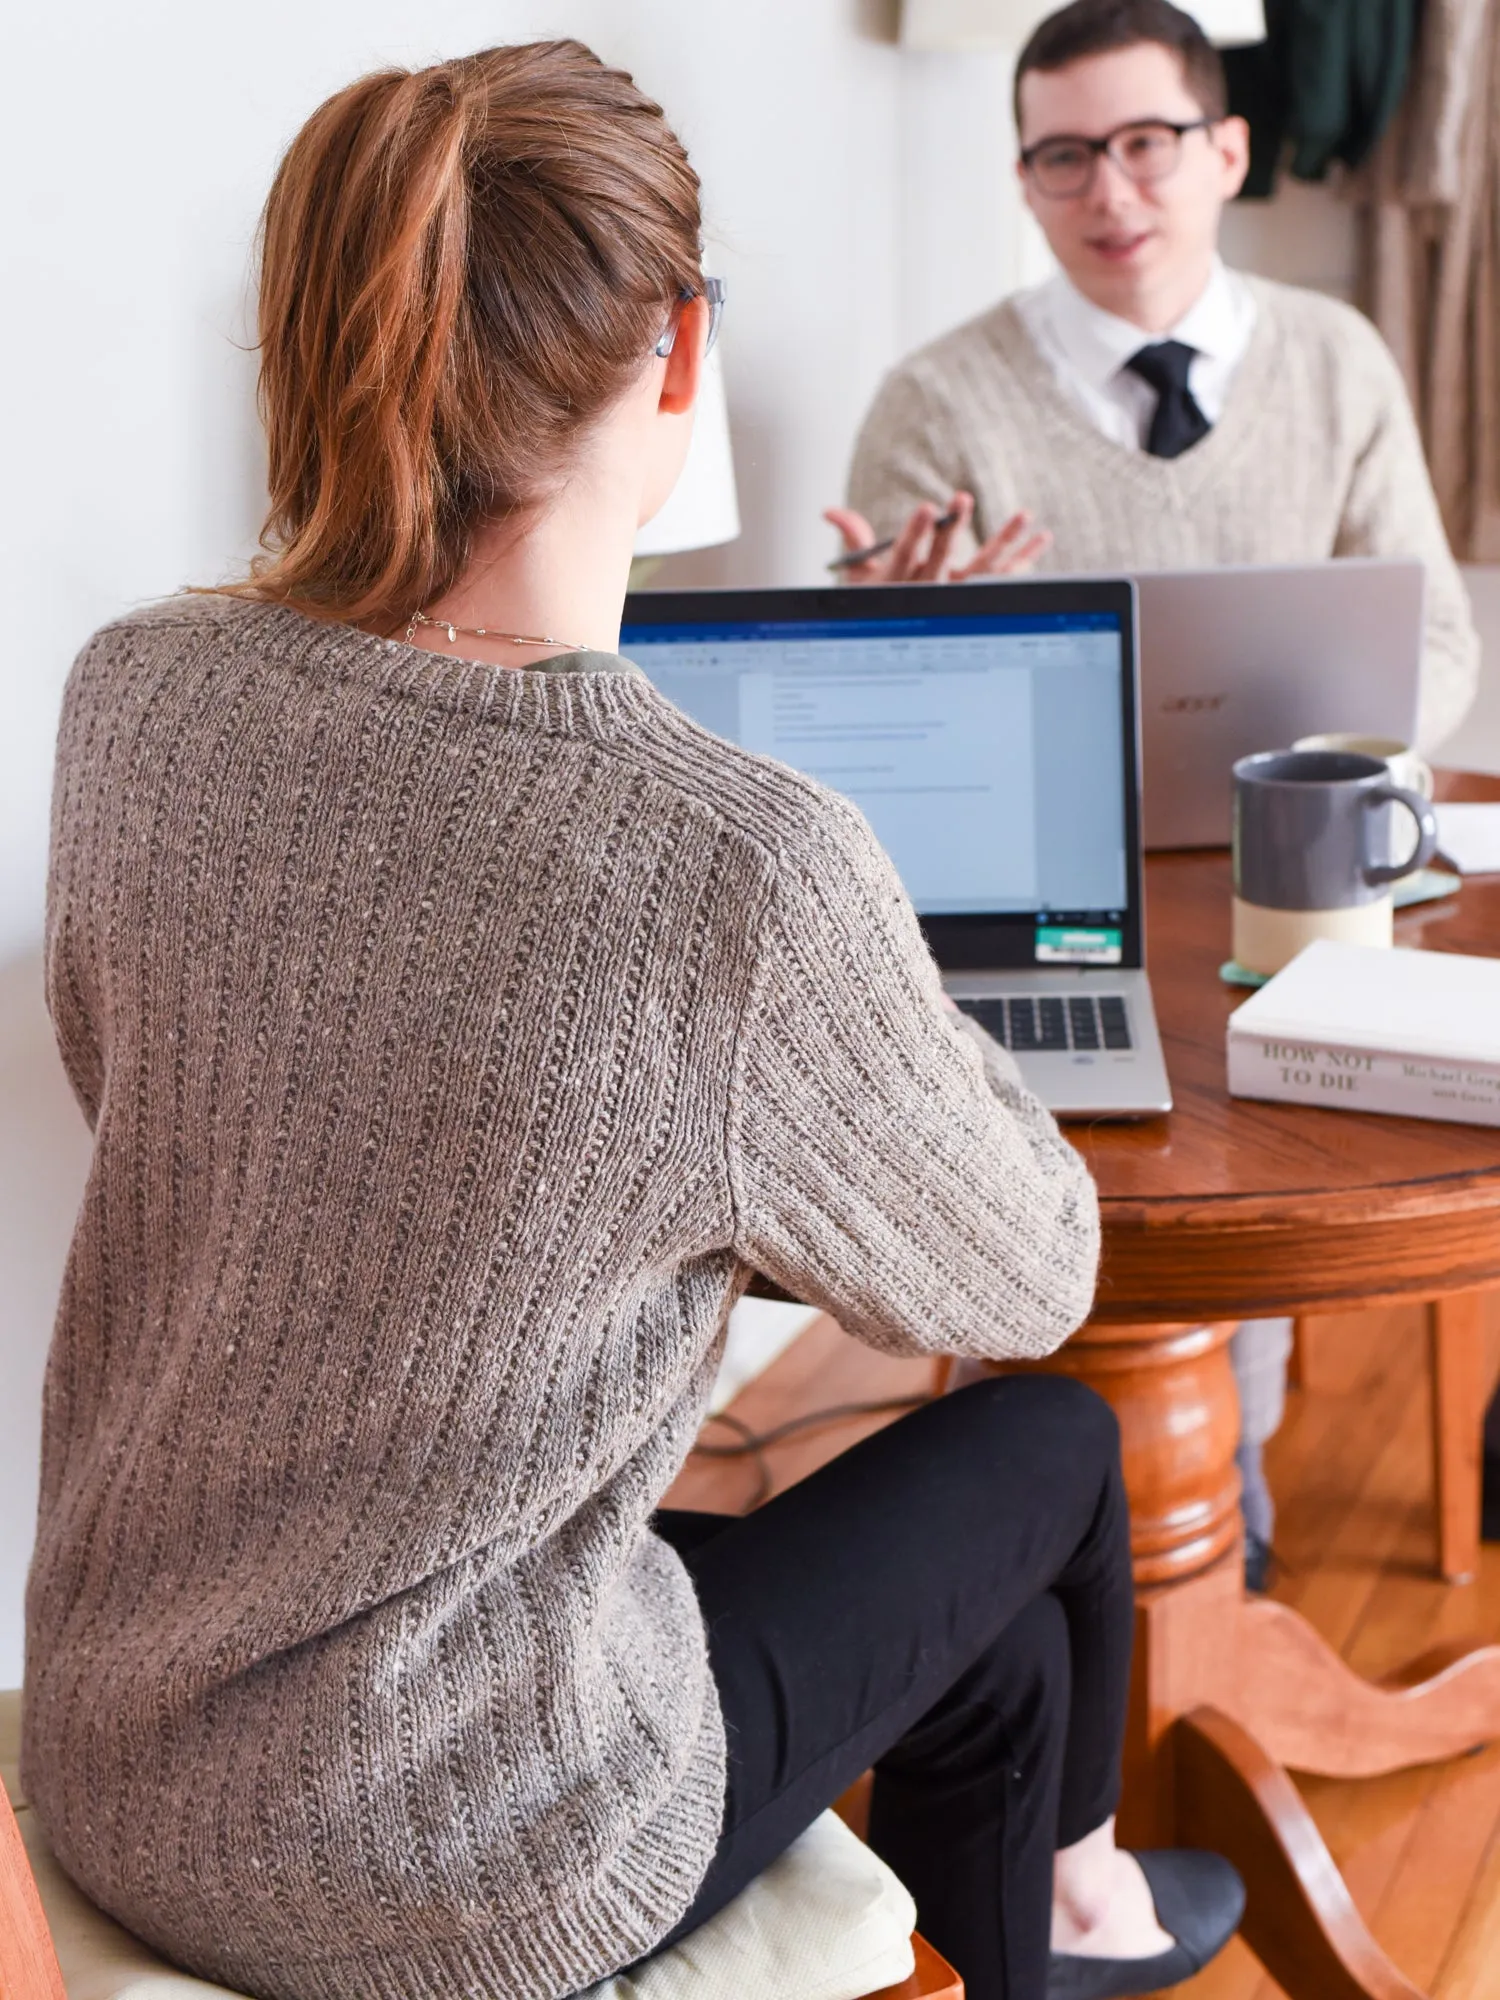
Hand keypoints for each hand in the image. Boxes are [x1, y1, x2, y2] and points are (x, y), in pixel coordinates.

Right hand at [823, 494, 1050, 584]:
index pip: (904, 555)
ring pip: (982, 567)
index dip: (915, 533)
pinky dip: (1024, 557)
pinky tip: (1041, 538)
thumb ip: (852, 536)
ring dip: (1004, 539)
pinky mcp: (977, 593)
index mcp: (898, 582)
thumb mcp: (859, 574)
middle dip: (952, 529)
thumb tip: (829, 512)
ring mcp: (957, 593)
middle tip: (962, 498)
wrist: (898, 633)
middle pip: (941, 560)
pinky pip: (1005, 576)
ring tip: (1023, 516)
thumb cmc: (880, 597)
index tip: (927, 508)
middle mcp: (929, 589)